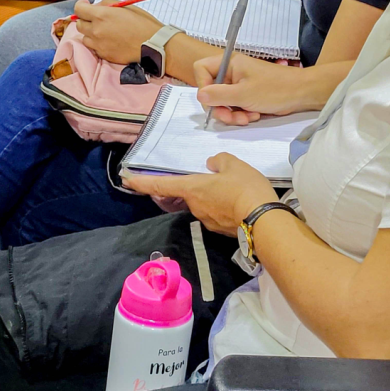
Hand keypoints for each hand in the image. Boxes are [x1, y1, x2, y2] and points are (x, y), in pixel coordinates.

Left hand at [73, 0, 161, 63]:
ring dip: (91, 33)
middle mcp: (96, 30)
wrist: (153, 44)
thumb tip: (96, 6)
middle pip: (79, 24)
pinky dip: (98, 43)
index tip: (86, 5)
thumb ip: (107, 4)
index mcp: (101, 15)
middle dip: (85, 20)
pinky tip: (110, 41)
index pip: (78, 9)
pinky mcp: (103, 55)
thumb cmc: (143, 23)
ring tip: (104, 31)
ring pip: (84, 37)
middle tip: (96, 19)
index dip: (81, 5)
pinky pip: (94, 48)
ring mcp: (98, 44)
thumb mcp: (126, 6)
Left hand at [122, 152, 277, 235]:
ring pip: (203, 203)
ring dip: (211, 196)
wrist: (263, 220)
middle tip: (214, 179)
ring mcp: (206, 219)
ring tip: (233, 188)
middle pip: (187, 194)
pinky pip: (216, 212)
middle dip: (196, 187)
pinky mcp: (219, 229)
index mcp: (192, 188)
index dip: (141, 182)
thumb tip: (212, 165)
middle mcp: (194, 206)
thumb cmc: (245, 188)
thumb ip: (219, 161)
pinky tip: (237, 200)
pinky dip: (221, 205)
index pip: (160, 185)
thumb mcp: (234, 164)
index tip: (126, 180)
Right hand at [194, 54, 300, 124]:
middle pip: (211, 90)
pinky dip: (241, 113)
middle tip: (231, 118)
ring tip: (247, 118)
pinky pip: (234, 106)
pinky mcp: (247, 94)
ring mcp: (239, 84)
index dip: (203, 85)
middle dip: (220, 107)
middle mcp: (231, 72)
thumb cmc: (275, 89)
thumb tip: (200, 95)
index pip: (201, 69)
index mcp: (229, 63)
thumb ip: (218, 95)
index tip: (212, 100)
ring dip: (232, 113)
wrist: (301, 93)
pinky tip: (253, 115)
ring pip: (222, 101)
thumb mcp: (243, 94)